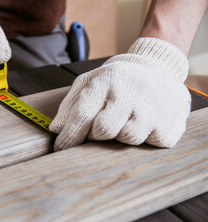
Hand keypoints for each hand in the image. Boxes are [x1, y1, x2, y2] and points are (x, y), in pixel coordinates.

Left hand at [50, 38, 190, 150]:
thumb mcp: (89, 83)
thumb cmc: (115, 81)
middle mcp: (131, 91)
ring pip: (128, 138)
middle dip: (96, 135)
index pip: (83, 114)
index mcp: (106, 80)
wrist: (157, 68)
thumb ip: (70, 105)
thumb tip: (56, 129)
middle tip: (97, 130)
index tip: (61, 148)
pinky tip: (144, 125)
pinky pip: (151, 143)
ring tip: (123, 122)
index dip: (69, 136)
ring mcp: (153, 106)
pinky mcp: (170, 122)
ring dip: (120, 136)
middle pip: (104, 130)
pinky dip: (144, 139)